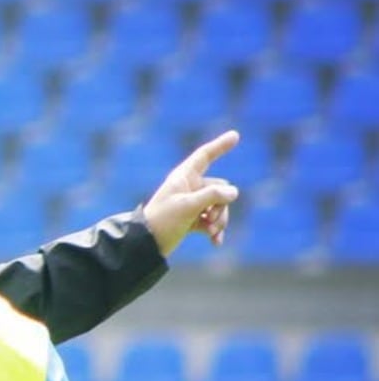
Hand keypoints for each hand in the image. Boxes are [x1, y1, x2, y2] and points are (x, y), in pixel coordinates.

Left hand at [141, 130, 240, 256]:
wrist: (145, 245)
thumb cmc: (162, 221)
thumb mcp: (188, 206)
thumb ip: (212, 196)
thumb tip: (233, 192)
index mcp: (183, 177)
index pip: (205, 156)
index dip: (220, 146)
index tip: (236, 135)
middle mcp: (189, 188)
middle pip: (220, 188)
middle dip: (221, 205)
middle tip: (210, 219)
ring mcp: (192, 204)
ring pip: (219, 205)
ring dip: (220, 219)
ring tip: (212, 232)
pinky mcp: (192, 220)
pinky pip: (213, 221)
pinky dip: (215, 230)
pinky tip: (215, 242)